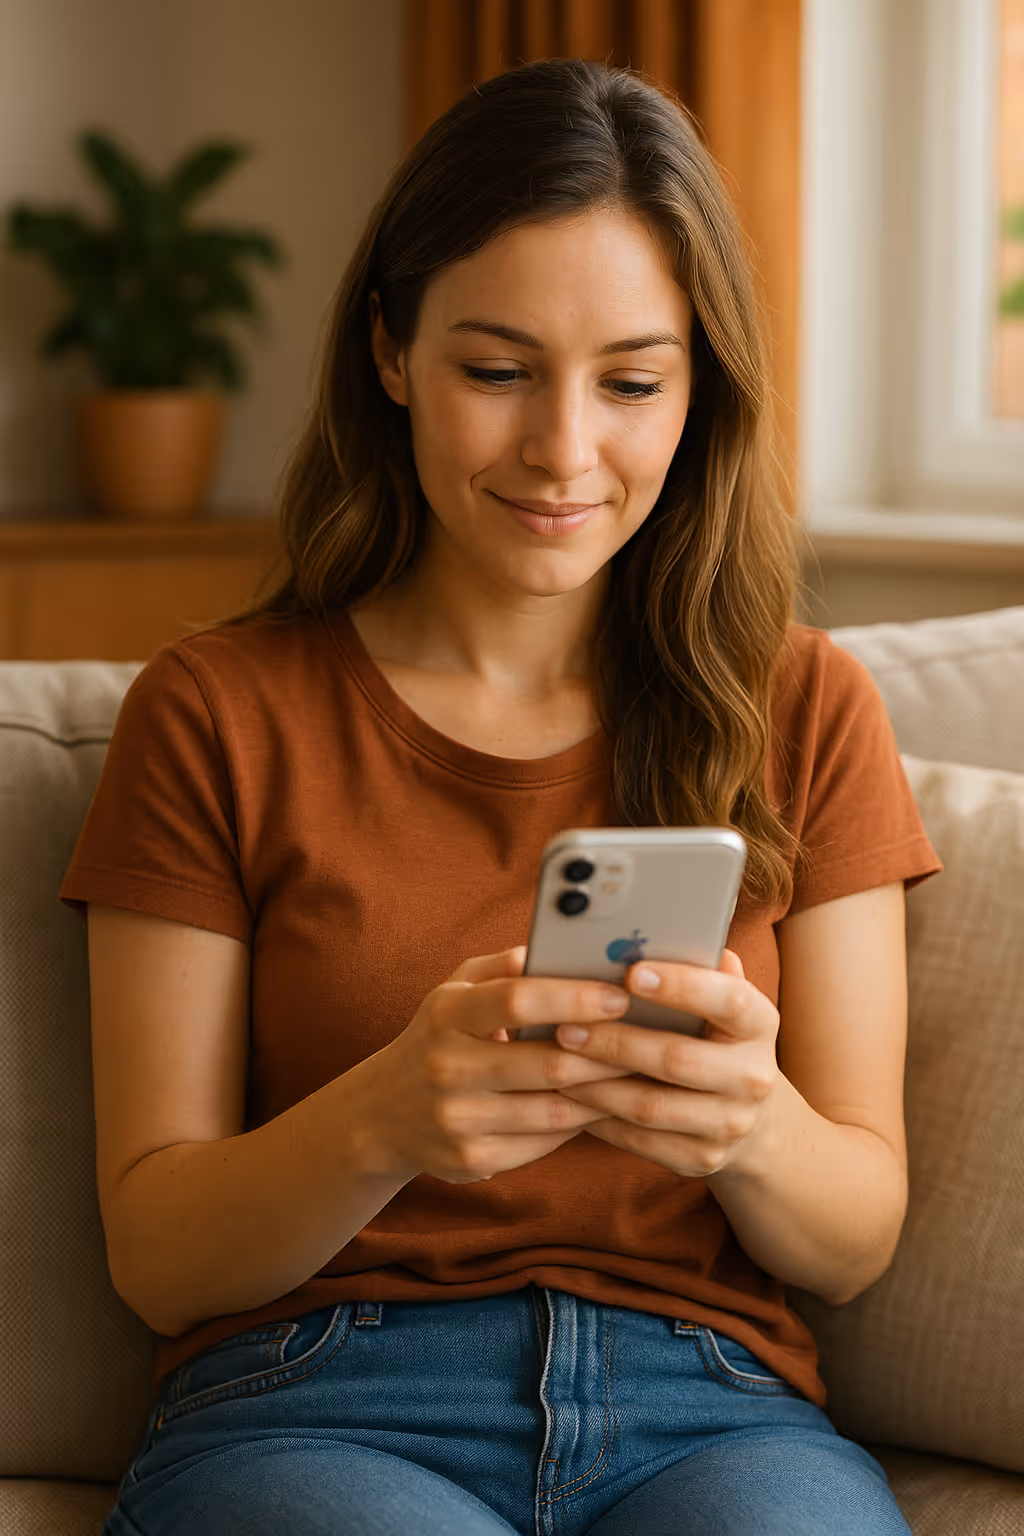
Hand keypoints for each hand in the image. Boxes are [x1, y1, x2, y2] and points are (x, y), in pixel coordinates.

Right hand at [356, 945, 634, 1185]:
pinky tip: (602, 1107)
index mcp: (447, 1014)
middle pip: (545, 1062)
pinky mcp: (471, 1159)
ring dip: (603, 1093)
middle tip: (651, 1040)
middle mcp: (447, 1067)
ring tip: (639, 1074)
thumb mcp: (455, 991)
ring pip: (553, 1108)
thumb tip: (555, 945)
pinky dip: (578, 1124)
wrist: (382, 1113)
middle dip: (606, 1052)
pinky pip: (544, 1142)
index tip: (619, 995)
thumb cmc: (439, 1037)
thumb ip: (502, 967)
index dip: (573, 998)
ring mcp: (458, 1118)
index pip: (516, 1000)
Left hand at [551, 950, 780, 1178]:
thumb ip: (699, 970)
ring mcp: (729, 1125)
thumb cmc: (718, 1039)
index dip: (682, 986)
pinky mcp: (701, 1158)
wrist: (754, 1121)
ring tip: (556, 1059)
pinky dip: (599, 1116)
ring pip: (650, 1106)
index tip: (631, 972)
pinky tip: (569, 1094)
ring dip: (595, 1083)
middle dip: (615, 1041)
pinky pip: (640, 1138)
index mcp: (760, 1024)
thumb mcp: (722, 1004)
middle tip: (565, 1025)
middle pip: (677, 1059)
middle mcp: (753, 1077)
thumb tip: (661, 931)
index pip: (729, 1000)